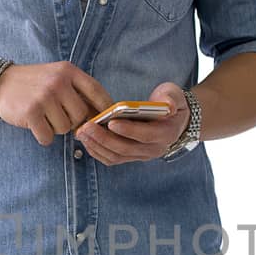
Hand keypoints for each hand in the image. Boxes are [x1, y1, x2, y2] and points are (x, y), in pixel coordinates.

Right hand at [0, 61, 114, 144]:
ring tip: (43, 116)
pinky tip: (35, 124)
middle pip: (81, 116)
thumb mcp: (56, 76)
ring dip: (55, 128)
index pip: (96, 91)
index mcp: (68, 71)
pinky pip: (48, 137)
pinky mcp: (31, 112)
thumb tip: (102, 116)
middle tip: (57, 116)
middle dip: (72, 121)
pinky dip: (43, 136)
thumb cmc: (33, 83)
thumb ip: (77, 91)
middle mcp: (58, 82)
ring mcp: (44, 97)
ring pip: (65, 128)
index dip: (105, 108)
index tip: (106, 120)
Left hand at [73, 82, 188, 166]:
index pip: (145, 135)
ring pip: (116, 156)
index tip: (111, 122)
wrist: (172, 120)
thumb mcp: (174, 95)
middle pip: (126, 148)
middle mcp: (154, 149)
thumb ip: (171, 99)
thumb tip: (169, 106)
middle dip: (104, 138)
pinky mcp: (131, 157)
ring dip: (97, 145)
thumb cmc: (169, 104)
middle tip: (87, 126)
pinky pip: (112, 159)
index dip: (128, 130)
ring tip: (82, 132)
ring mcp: (141, 155)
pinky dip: (97, 151)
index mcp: (166, 134)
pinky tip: (86, 140)